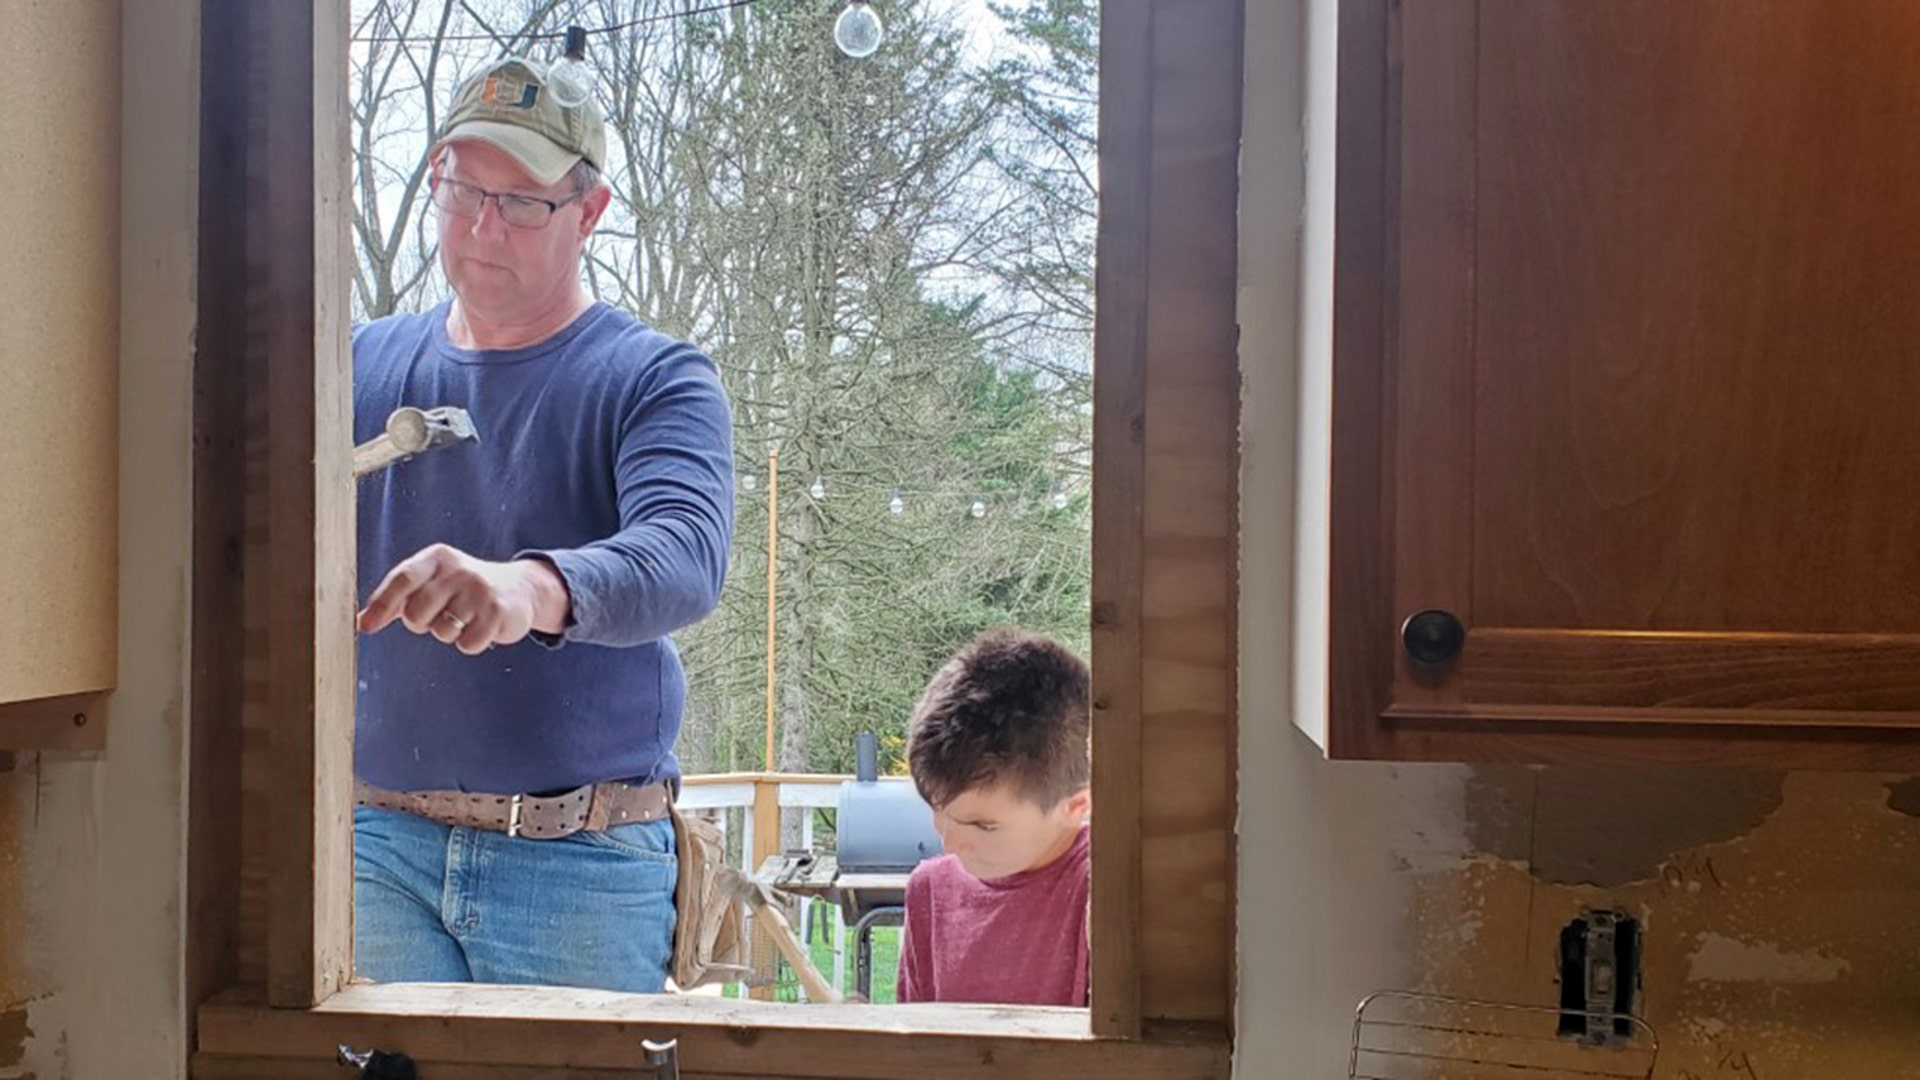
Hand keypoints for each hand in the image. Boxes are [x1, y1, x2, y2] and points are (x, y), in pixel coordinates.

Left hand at [356, 544, 569, 654]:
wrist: (519, 589)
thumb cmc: (463, 588)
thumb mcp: (432, 581)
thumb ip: (397, 598)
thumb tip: (361, 622)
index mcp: (437, 558)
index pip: (402, 579)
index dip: (381, 605)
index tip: (365, 627)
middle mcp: (459, 570)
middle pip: (417, 613)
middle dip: (422, 624)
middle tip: (439, 616)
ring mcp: (480, 590)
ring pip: (442, 632)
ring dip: (449, 634)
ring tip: (465, 618)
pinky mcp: (498, 612)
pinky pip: (467, 644)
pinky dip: (470, 643)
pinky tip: (481, 627)